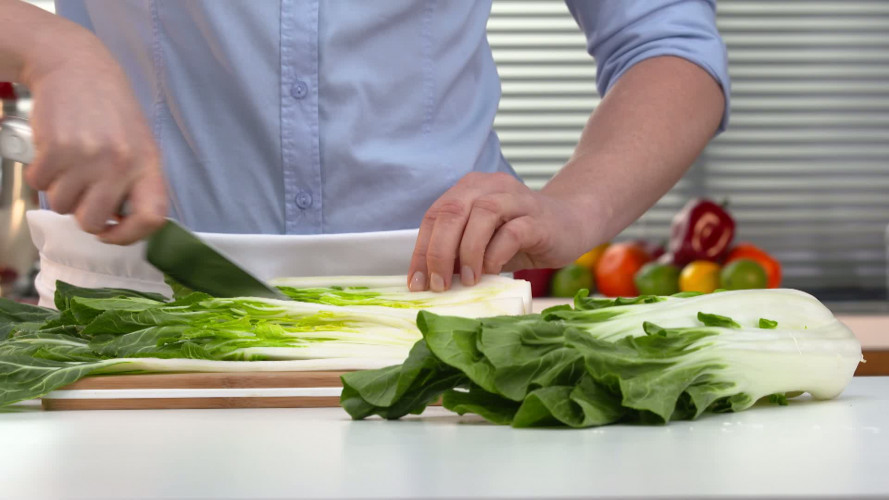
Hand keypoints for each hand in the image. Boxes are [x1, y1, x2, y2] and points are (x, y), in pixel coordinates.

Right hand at [23, 34, 167, 243]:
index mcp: (148, 165)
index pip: (152, 218)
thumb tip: (120, 225)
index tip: (113, 233)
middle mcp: (121, 164)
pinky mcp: (55, 148)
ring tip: (70, 165)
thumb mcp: (138, 145)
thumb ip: (136, 184)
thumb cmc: (109, 111)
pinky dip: (40, 174)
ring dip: (61, 191)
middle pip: (94, 221)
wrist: (76, 67)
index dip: (130, 236)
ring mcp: (87, 157)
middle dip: (83, 215)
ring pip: (63, 206)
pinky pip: (39, 184)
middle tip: (83, 193)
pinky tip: (53, 153)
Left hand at [407, 172, 592, 291]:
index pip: (434, 216)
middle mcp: (490, 187)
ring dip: (468, 251)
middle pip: (453, 211)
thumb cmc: (520, 236)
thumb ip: (459, 254)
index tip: (416, 283)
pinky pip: (512, 231)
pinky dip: (496, 253)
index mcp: (469, 189)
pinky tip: (492, 271)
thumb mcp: (483, 244)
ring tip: (467, 280)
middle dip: (439, 252)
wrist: (571, 223)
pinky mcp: (538, 218)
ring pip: (482, 214)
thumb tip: (430, 282)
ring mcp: (516, 199)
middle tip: (438, 285)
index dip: (421, 250)